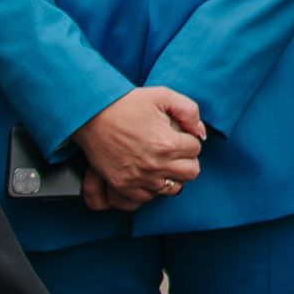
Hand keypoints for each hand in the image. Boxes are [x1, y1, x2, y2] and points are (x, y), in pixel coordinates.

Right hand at [70, 87, 205, 211]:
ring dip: (171, 175)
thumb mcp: (163, 95)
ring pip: (172, 188)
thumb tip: (200, 133)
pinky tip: (148, 172)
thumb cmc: (128, 103)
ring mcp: (138, 178)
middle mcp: (154, 165)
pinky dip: (152, 187)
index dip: (189, 139)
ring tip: (163, 162)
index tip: (178, 135)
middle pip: (191, 172)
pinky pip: (148, 197)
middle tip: (176, 150)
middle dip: (187, 159)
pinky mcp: (122, 185)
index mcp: (167, 143)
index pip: (196, 148)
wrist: (92, 115)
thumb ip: (189, 111)